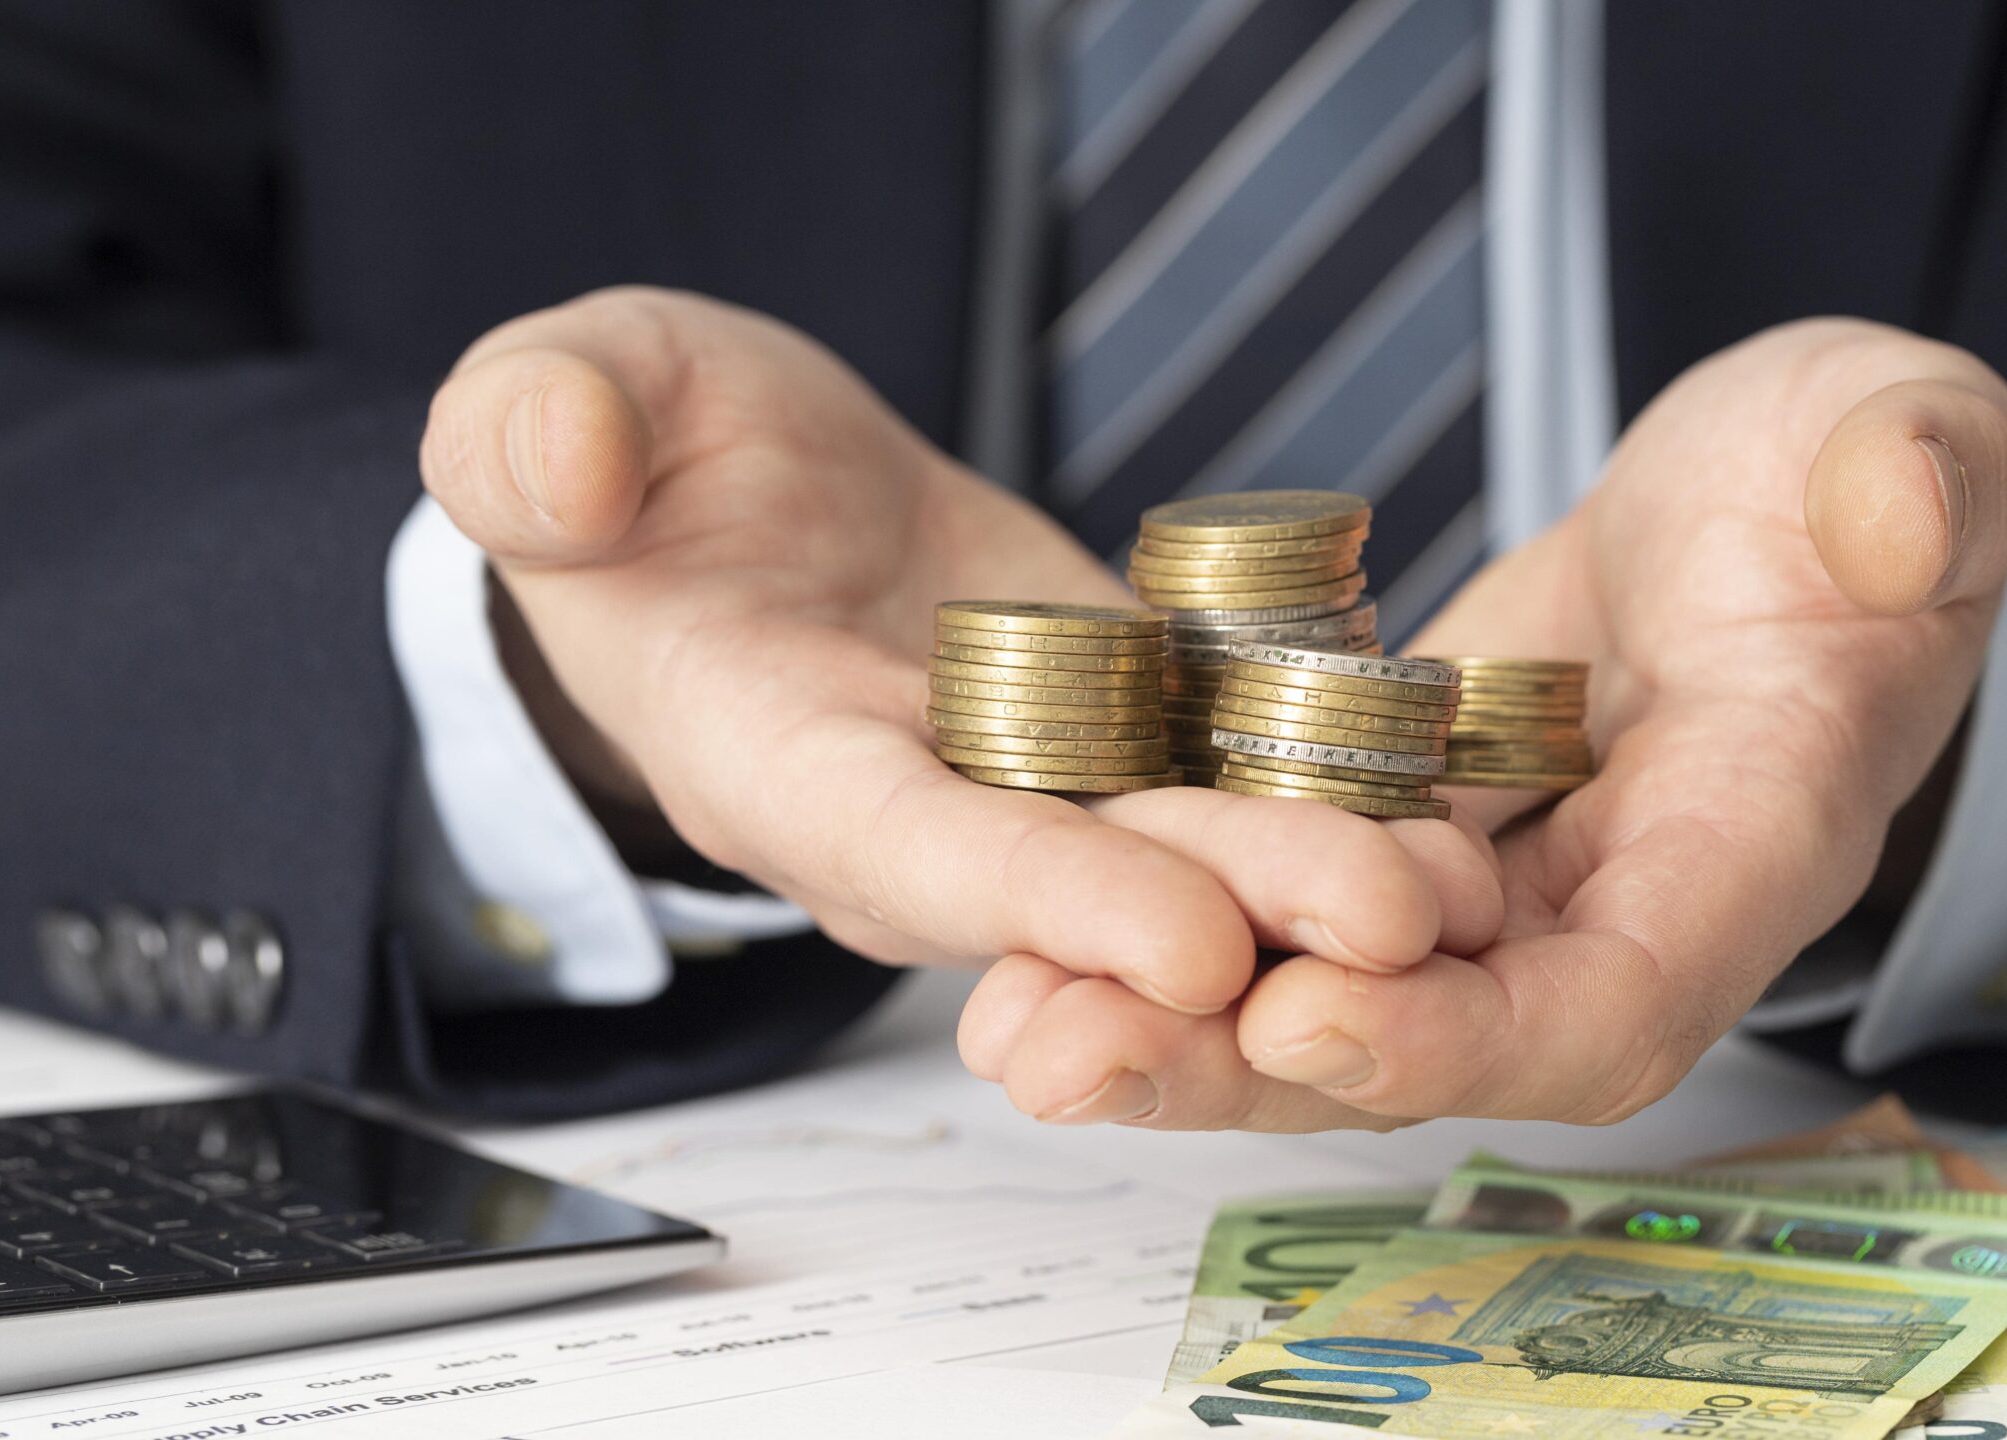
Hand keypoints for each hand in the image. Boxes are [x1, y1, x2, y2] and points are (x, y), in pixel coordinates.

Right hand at [420, 287, 1498, 1087]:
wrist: (726, 492)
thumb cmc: (633, 464)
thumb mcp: (556, 404)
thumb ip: (535, 434)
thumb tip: (555, 468)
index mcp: (773, 760)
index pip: (907, 852)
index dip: (1042, 907)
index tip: (1182, 945)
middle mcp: (922, 809)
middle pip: (1087, 889)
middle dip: (1243, 916)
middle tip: (1402, 928)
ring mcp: (1030, 778)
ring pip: (1181, 844)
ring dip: (1320, 875)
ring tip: (1471, 884)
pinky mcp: (1117, 724)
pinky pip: (1226, 764)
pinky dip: (1333, 782)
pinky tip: (1454, 785)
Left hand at [961, 317, 2006, 1126]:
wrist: (1786, 496)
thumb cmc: (1861, 472)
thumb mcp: (1914, 439)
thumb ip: (1926, 481)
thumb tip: (1903, 519)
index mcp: (1756, 841)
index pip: (1617, 998)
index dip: (1464, 1035)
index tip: (1303, 1018)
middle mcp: (1622, 899)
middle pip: (1435, 1040)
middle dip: (1250, 1064)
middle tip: (1066, 1054)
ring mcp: (1517, 875)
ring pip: (1344, 988)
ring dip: (1182, 1017)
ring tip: (1012, 1019)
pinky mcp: (1429, 824)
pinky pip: (1300, 894)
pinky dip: (1185, 913)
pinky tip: (1046, 913)